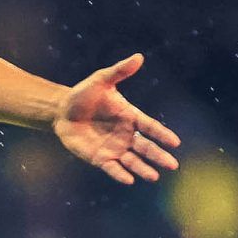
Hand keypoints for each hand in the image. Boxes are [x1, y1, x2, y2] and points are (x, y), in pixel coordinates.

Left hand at [52, 55, 181, 184]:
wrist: (62, 110)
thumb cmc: (84, 94)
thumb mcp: (101, 80)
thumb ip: (120, 71)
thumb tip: (138, 57)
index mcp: (131, 116)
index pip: (150, 127)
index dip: (162, 134)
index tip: (174, 142)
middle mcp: (126, 135)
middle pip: (145, 147)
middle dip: (158, 156)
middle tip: (172, 165)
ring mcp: (114, 148)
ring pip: (132, 161)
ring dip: (142, 169)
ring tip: (153, 176)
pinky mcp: (100, 158)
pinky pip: (112, 168)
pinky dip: (120, 174)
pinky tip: (129, 180)